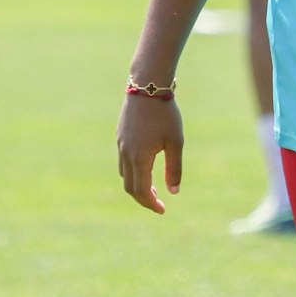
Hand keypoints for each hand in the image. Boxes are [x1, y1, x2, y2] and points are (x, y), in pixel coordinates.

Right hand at [118, 90, 184, 213]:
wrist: (147, 86)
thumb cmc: (165, 113)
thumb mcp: (175, 141)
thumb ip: (174, 168)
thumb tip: (174, 192)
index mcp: (139, 158)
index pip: (142, 191)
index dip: (151, 204)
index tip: (162, 210)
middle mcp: (126, 154)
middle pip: (130, 187)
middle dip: (143, 198)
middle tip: (158, 203)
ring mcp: (120, 145)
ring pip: (125, 175)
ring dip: (137, 185)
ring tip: (154, 187)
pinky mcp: (120, 136)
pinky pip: (123, 162)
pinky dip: (132, 172)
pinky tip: (145, 167)